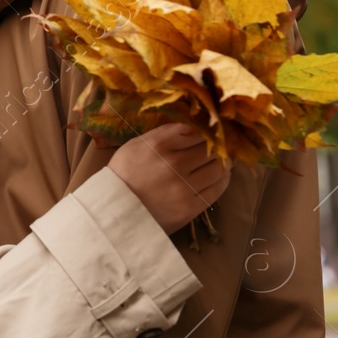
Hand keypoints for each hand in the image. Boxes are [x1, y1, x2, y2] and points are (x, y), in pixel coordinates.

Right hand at [108, 123, 231, 232]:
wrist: (114, 211)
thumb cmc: (124, 174)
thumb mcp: (136, 145)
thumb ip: (163, 133)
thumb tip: (192, 126)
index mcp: (159, 145)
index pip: (196, 130)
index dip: (204, 130)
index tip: (207, 132)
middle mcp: (174, 164)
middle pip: (210, 148)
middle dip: (215, 146)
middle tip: (217, 146)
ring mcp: (184, 187)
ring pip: (218, 167)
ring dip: (223, 162)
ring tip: (221, 161)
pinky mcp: (191, 207)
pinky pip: (217, 189)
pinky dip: (223, 179)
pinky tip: (219, 176)